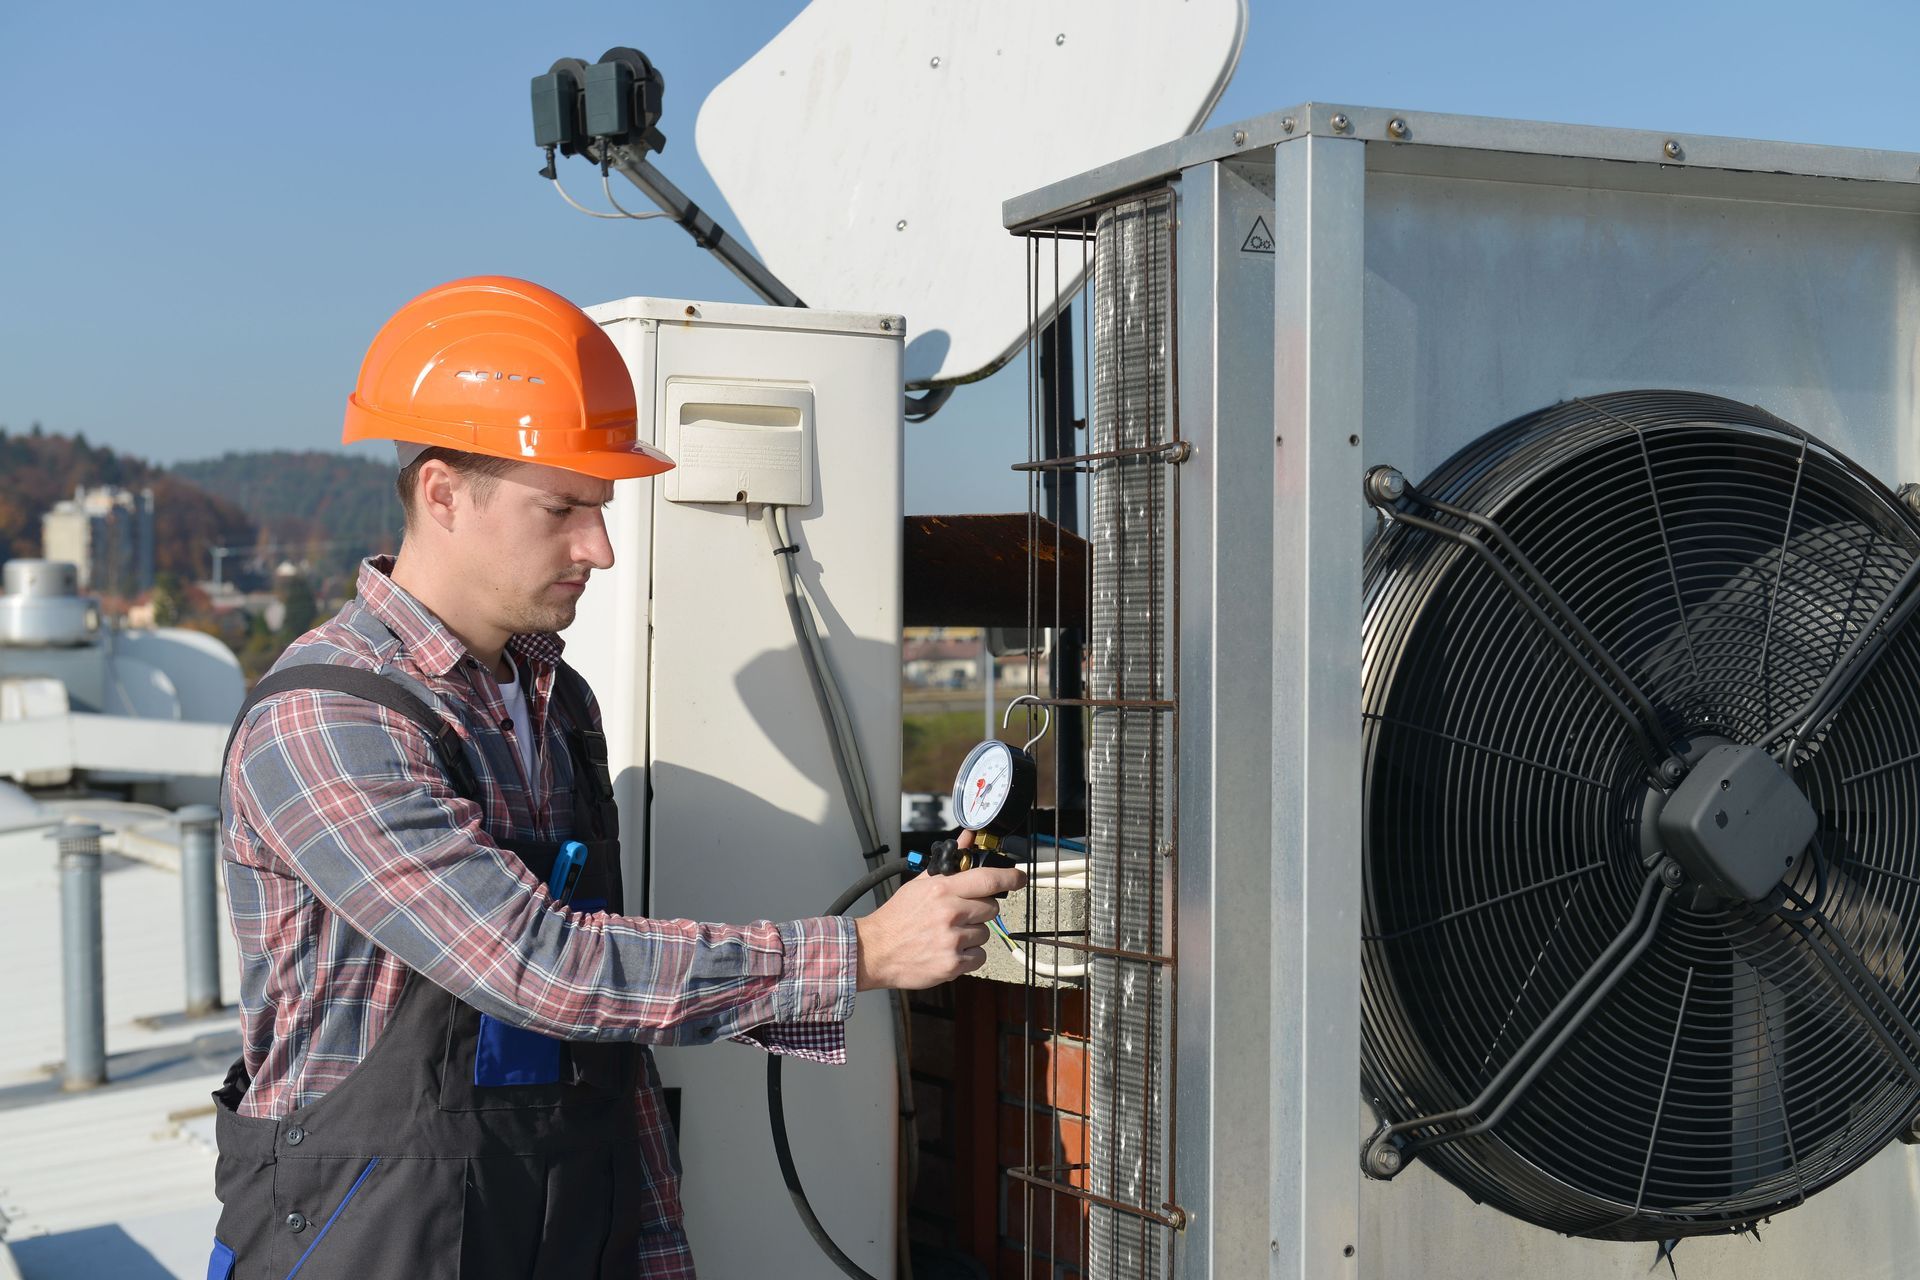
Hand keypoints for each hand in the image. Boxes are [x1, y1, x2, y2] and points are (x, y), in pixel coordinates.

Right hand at [854, 864, 1026, 989]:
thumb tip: (967, 838)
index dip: (1009, 877)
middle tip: (960, 915)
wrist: (874, 950)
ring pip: (985, 934)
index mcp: (941, 890)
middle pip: (991, 909)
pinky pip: (979, 957)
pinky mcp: (952, 965)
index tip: (1019, 878)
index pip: (987, 879)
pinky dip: (968, 956)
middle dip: (980, 911)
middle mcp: (949, 914)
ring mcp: (952, 940)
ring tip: (948, 935)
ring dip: (972, 935)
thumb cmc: (897, 917)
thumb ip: (948, 863)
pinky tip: (949, 950)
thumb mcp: (919, 884)